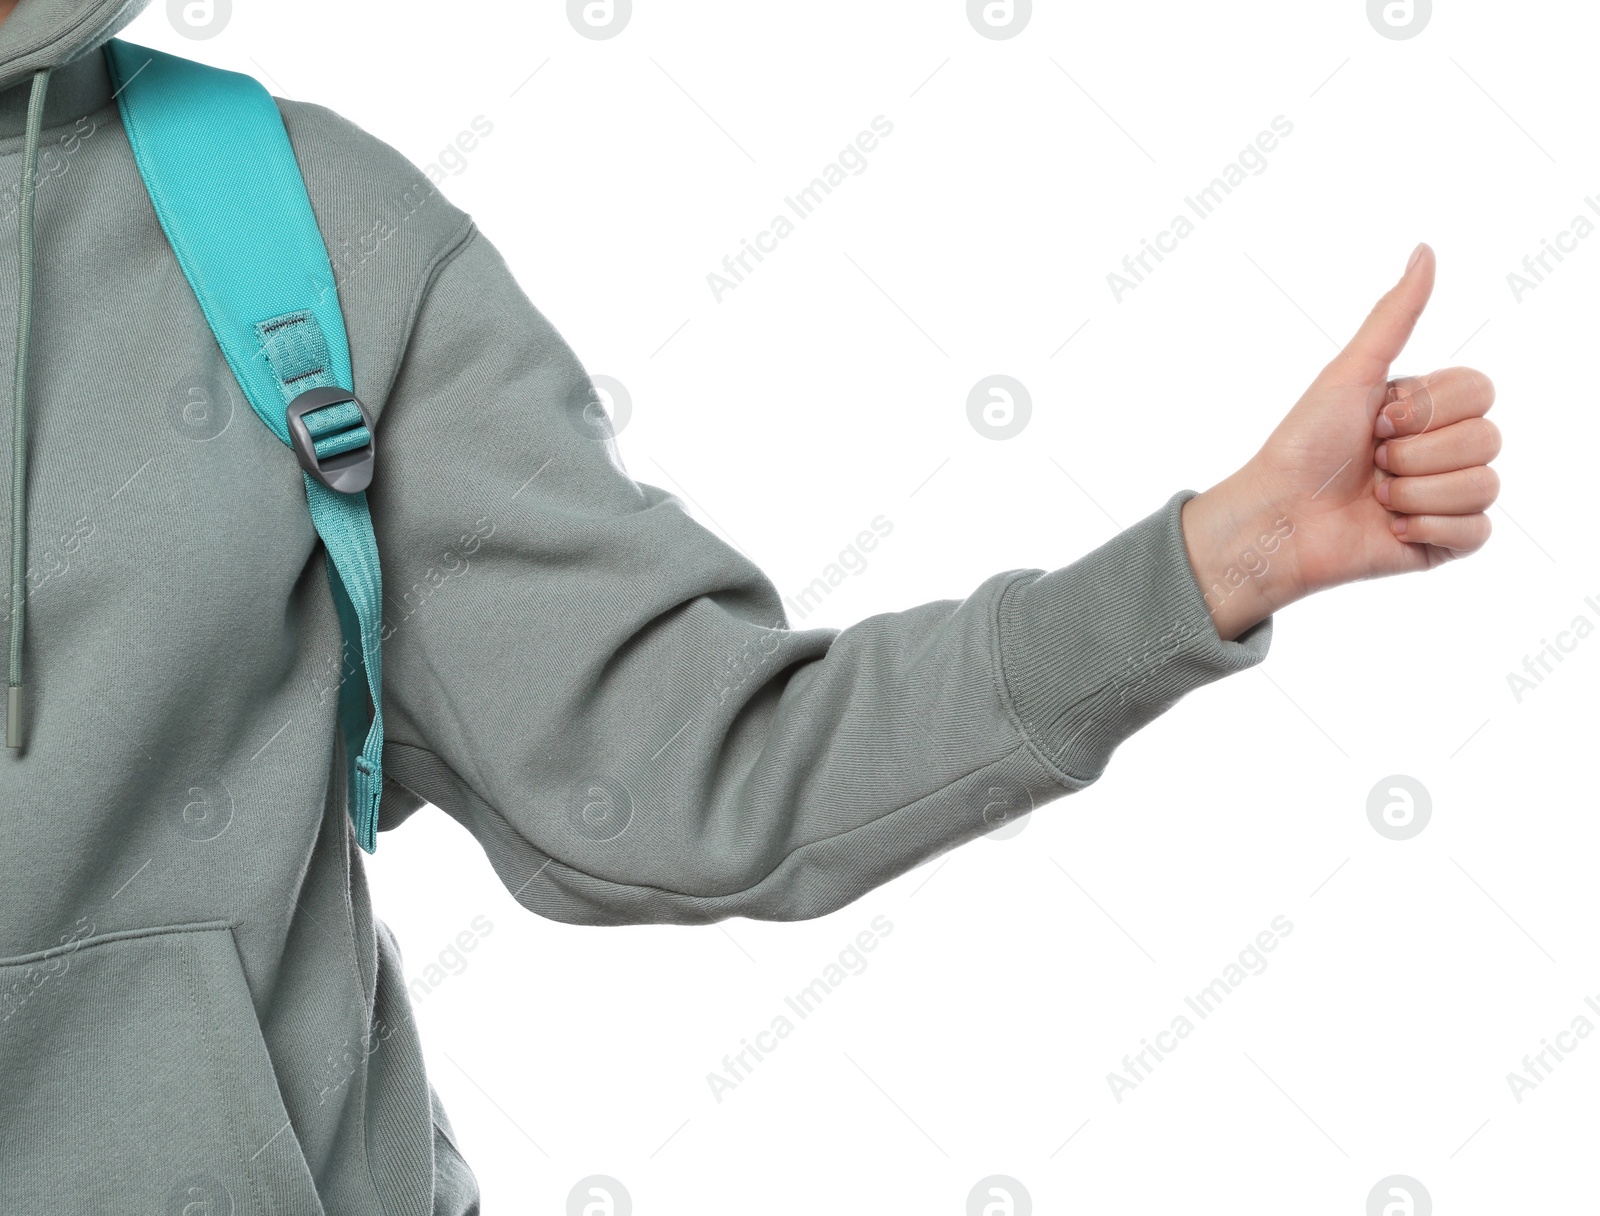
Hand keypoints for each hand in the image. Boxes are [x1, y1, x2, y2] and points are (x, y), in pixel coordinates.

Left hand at [1181, 243, 1500, 640]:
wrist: (1279, 516)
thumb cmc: (1306, 445)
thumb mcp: (1351, 372)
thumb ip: (1394, 316)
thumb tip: (1425, 250)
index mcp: (1429, 408)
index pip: (1480, 390)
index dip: (1426, 407)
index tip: (1375, 419)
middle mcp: (1445, 450)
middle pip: (1488, 437)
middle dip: (1417, 450)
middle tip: (1373, 460)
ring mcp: (1448, 498)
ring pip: (1484, 483)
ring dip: (1416, 491)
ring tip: (1375, 496)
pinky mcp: (1446, 544)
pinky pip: (1477, 529)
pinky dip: (1426, 526)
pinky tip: (1387, 528)